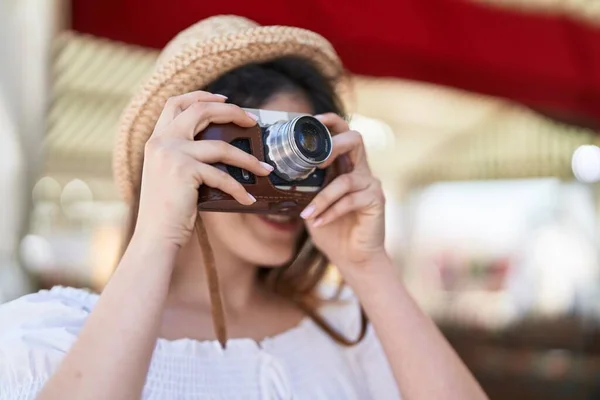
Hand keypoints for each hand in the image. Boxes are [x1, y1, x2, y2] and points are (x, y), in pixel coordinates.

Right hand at [134, 91, 273, 247]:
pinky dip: (239, 189)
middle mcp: (162, 141)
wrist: (154, 235)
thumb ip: (184, 157)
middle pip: (201, 110)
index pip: (176, 103)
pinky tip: (248, 199)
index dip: (201, 95)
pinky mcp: (185, 171)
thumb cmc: (167, 211)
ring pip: (222, 147)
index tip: (224, 98)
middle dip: (232, 111)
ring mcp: (172, 154)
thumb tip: (221, 150)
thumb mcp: (170, 176)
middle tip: (253, 121)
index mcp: (156, 140)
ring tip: (265, 169)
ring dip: (248, 159)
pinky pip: (222, 176)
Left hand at [301, 113, 386, 275]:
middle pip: (356, 140)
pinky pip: (350, 200)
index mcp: (346, 166)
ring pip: (347, 179)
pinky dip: (330, 212)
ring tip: (306, 214)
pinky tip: (317, 223)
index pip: (343, 133)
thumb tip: (274, 174)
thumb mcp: (312, 204)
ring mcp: (371, 185)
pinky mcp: (376, 201)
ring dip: (322, 198)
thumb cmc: (331, 229)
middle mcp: (361, 170)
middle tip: (315, 162)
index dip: (330, 122)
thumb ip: (304, 187)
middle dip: (333, 145)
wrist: (354, 258)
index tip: (310, 121)